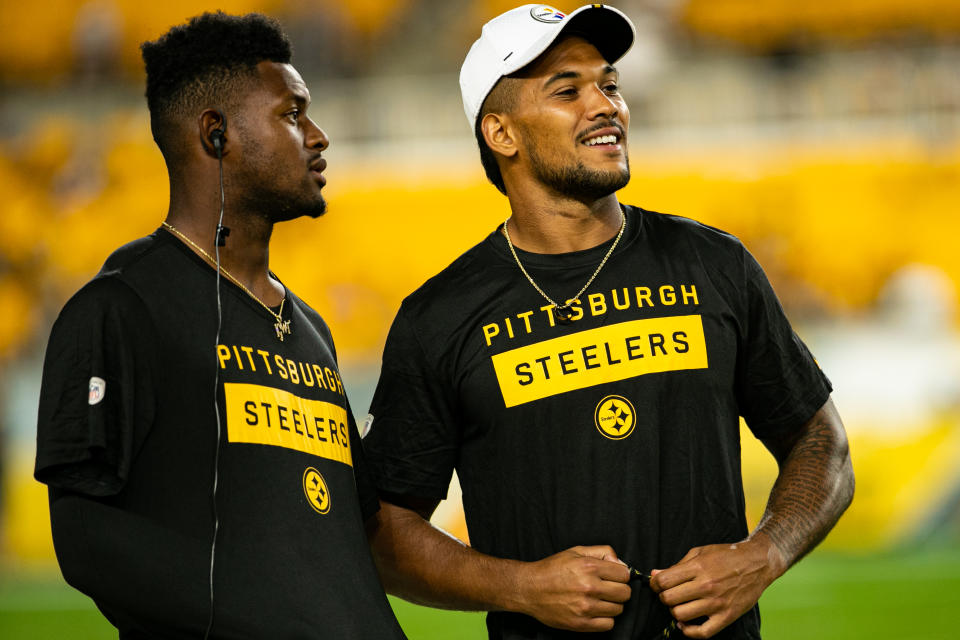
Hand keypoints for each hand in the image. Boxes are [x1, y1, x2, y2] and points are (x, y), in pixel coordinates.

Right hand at [515, 545, 631, 631]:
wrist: (529, 589)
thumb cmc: (552, 569)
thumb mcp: (576, 552)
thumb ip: (602, 552)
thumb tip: (622, 563)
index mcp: (589, 567)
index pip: (624, 574)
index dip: (620, 575)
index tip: (613, 576)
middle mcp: (589, 587)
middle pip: (625, 593)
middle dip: (619, 589)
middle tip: (607, 588)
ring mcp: (585, 607)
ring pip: (618, 609)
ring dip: (612, 604)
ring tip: (598, 599)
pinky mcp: (581, 623)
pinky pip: (608, 624)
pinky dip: (605, 618)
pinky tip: (595, 610)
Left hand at [648, 536, 784, 637]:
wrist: (757, 563)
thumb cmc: (727, 555)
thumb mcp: (700, 552)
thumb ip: (677, 565)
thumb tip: (655, 574)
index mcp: (698, 568)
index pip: (664, 581)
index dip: (655, 584)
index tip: (657, 584)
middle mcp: (707, 586)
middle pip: (669, 599)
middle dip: (663, 597)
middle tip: (669, 594)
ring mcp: (717, 603)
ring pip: (681, 615)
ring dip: (675, 611)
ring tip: (680, 605)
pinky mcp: (727, 616)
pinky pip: (703, 633)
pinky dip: (689, 632)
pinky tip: (685, 624)